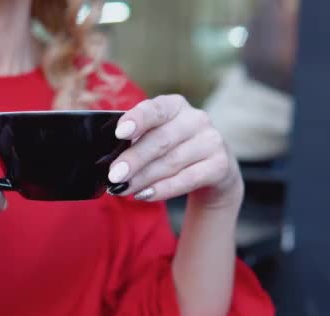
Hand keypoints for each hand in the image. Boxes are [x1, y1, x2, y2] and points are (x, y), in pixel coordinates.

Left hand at [108, 95, 242, 206]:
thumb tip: (109, 157)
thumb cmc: (172, 149)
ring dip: (143, 179)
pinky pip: (187, 179)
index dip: (137, 119)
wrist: (214, 169)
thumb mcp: (155, 136)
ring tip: (123, 189)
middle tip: (114, 176)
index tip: (119, 133)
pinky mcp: (220, 165)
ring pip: (171, 162)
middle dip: (134, 160)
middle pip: (160, 141)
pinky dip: (163, 189)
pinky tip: (144, 195)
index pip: (155, 109)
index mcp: (174, 106)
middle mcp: (196, 119)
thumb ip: (135, 140)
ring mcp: (211, 141)